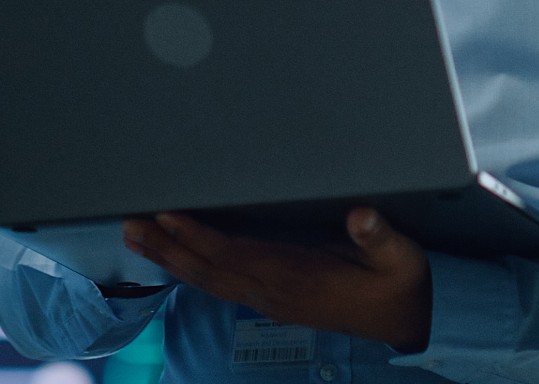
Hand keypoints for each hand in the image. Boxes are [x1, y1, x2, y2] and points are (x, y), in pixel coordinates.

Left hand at [122, 207, 431, 351]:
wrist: (408, 323)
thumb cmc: (399, 283)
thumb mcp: (400, 258)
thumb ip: (380, 237)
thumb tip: (360, 217)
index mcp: (297, 278)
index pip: (236, 256)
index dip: (199, 237)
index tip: (168, 216)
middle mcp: (275, 292)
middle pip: (209, 270)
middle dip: (168, 248)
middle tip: (130, 227)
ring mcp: (271, 299)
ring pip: (210, 281)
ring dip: (172, 259)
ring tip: (138, 237)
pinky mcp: (273, 299)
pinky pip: (222, 284)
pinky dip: (193, 268)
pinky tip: (175, 256)